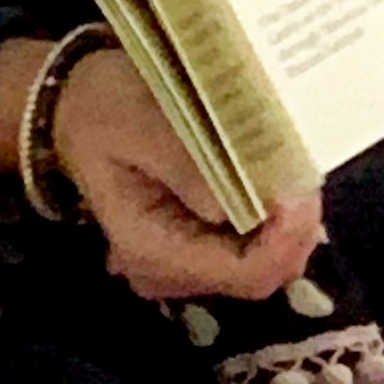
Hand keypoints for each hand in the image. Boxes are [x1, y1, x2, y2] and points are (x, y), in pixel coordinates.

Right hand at [50, 44, 322, 300]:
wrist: (77, 109)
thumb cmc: (103, 108)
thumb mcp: (137, 120)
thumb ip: (184, 164)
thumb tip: (234, 205)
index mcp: (150, 248)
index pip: (244, 273)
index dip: (285, 240)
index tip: (301, 190)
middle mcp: (169, 272)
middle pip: (261, 275)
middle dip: (294, 229)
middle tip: (306, 172)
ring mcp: (185, 264)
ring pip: (265, 264)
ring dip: (289, 223)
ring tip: (293, 170)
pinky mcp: (199, 248)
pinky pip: (253, 247)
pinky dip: (274, 218)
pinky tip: (276, 180)